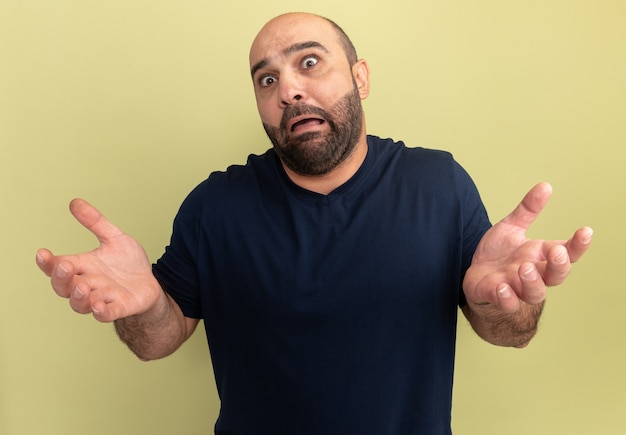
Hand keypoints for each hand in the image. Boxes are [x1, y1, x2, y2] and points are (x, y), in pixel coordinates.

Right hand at [36, 199, 162, 322]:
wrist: (150, 283)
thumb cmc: (128, 264)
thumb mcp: (114, 238)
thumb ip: (95, 222)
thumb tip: (75, 202)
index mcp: (83, 266)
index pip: (58, 266)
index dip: (48, 262)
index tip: (42, 253)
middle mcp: (88, 284)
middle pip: (64, 286)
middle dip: (61, 278)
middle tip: (64, 267)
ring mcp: (102, 298)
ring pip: (81, 303)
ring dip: (78, 297)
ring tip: (82, 288)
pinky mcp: (119, 308)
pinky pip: (106, 314)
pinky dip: (101, 312)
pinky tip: (98, 307)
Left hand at [463, 182, 592, 313]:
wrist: (475, 277)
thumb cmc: (499, 254)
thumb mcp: (511, 227)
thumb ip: (528, 209)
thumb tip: (545, 185)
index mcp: (540, 256)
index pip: (567, 253)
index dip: (578, 245)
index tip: (585, 231)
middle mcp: (533, 274)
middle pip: (556, 276)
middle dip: (559, 265)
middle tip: (556, 252)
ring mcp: (516, 288)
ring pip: (535, 293)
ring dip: (533, 281)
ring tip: (525, 267)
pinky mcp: (497, 298)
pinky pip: (507, 303)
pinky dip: (506, 297)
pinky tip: (501, 286)